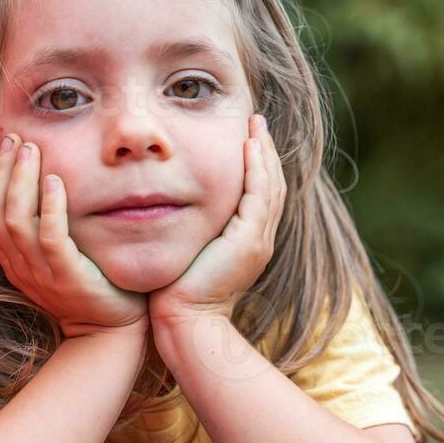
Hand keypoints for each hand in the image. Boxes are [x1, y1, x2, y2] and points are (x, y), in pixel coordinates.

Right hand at [0, 132, 148, 339]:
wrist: (109, 332)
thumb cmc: (89, 288)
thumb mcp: (56, 259)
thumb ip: (43, 229)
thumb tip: (42, 182)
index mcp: (12, 262)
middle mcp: (20, 268)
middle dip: (1, 172)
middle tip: (14, 140)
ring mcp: (42, 275)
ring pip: (17, 221)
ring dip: (21, 181)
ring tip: (31, 150)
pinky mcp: (68, 278)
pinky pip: (51, 238)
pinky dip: (51, 207)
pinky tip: (57, 180)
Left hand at [148, 113, 285, 330]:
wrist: (183, 322)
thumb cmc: (174, 293)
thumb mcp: (187, 252)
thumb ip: (190, 229)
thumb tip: (171, 207)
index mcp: (247, 244)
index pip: (260, 195)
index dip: (257, 164)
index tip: (247, 137)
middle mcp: (259, 241)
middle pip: (272, 185)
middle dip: (265, 151)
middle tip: (255, 121)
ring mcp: (257, 241)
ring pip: (270, 186)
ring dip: (264, 152)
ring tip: (255, 124)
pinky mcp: (248, 241)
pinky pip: (259, 195)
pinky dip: (257, 168)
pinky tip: (249, 145)